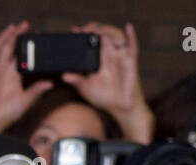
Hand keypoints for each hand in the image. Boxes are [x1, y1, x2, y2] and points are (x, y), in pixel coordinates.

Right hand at [0, 22, 52, 133]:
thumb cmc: (6, 115)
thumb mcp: (25, 102)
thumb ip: (36, 91)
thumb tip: (50, 83)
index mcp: (14, 77)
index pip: (21, 57)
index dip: (27, 47)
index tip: (36, 38)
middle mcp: (4, 72)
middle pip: (12, 50)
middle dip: (19, 37)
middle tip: (27, 25)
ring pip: (2, 49)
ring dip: (9, 37)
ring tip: (17, 26)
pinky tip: (4, 36)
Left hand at [62, 23, 151, 141]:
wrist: (120, 106)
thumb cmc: (103, 97)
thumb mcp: (86, 88)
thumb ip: (77, 80)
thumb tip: (64, 76)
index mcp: (97, 59)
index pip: (90, 42)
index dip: (83, 35)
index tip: (74, 31)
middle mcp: (108, 54)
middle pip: (101, 36)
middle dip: (92, 29)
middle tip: (82, 29)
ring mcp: (119, 55)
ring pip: (114, 37)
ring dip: (106, 31)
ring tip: (97, 30)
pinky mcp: (130, 60)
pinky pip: (132, 45)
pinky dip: (131, 35)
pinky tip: (128, 27)